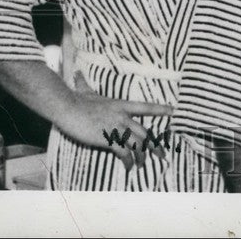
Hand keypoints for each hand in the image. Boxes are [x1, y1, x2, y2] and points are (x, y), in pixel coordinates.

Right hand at [56, 71, 173, 170]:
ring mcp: (116, 127)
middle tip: (162, 154)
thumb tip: (77, 73)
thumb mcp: (84, 91)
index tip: (173, 111)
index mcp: (121, 105)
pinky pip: (123, 152)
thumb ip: (84, 83)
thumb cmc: (75, 100)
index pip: (146, 107)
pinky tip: (128, 167)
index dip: (160, 109)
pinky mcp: (107, 138)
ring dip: (141, 156)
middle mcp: (122, 116)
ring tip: (143, 165)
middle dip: (154, 145)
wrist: (67, 107)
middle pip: (144, 132)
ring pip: (136, 144)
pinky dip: (127, 161)